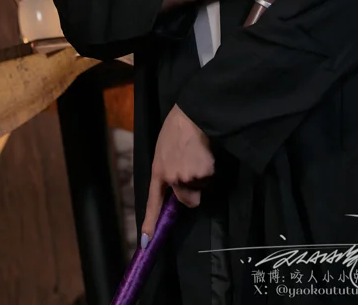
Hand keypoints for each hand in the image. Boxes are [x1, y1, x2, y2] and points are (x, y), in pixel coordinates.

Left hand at [140, 105, 214, 246]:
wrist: (192, 115)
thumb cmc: (177, 128)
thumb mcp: (163, 150)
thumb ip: (168, 169)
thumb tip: (177, 183)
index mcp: (158, 172)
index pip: (153, 202)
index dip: (150, 223)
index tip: (146, 242)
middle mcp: (171, 179)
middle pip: (189, 200)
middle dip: (194, 190)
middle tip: (194, 167)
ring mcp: (187, 177)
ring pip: (202, 186)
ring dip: (203, 174)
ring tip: (198, 153)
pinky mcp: (204, 173)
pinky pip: (211, 177)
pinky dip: (211, 167)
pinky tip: (205, 152)